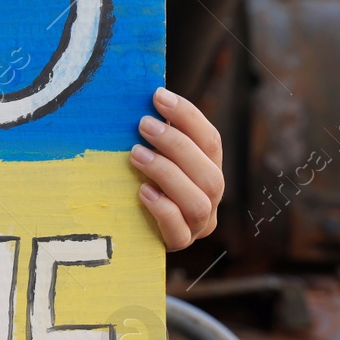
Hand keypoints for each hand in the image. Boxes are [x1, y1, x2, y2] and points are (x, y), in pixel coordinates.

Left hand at [131, 87, 223, 250]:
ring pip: (198, 201)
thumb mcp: (150, 153)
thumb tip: (141, 95)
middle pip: (208, 172)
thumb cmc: (138, 177)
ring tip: (136, 155)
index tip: (158, 96)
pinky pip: (179, 231)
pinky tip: (142, 192)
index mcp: (209, 168)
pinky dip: (162, 209)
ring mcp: (198, 224)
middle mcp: (210, 197)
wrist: (129, 226)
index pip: (210, 140)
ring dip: (167, 173)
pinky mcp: (179, 244)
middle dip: (176, 144)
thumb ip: (153, 133)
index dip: (188, 116)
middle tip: (143, 124)